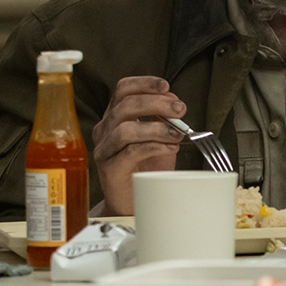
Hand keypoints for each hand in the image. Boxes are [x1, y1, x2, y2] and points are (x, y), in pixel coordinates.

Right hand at [91, 76, 185, 214]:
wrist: (133, 201)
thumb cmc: (145, 168)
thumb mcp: (159, 137)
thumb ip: (164, 118)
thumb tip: (173, 101)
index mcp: (115, 117)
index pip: (123, 90)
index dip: (144, 84)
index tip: (166, 86)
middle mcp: (105, 130)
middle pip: (125, 106)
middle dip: (157, 103)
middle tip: (180, 109)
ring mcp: (105, 150)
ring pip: (125, 129)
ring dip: (157, 127)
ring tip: (178, 133)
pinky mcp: (110, 169)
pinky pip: (130, 152)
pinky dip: (153, 146)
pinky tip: (170, 147)